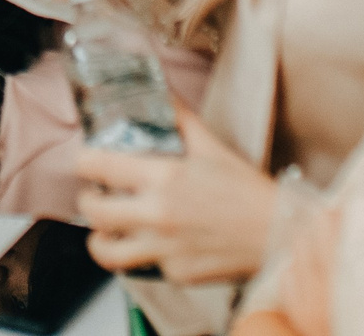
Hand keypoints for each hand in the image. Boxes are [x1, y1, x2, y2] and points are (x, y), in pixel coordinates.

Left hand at [76, 109, 279, 284]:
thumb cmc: (246, 189)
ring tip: (107, 229)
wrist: (279, 233)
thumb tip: (159, 89)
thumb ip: (178, 117)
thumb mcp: (210, 146)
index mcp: (163, 177)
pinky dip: (145, 256)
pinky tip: (155, 243)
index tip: (88, 162)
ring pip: (106, 251)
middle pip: (93, 211)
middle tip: (95, 196)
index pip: (97, 165)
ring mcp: (165, 249)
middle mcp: (158, 215)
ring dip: (100, 239)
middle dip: (88, 201)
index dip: (84, 162)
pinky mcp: (176, 274)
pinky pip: (145, 267)